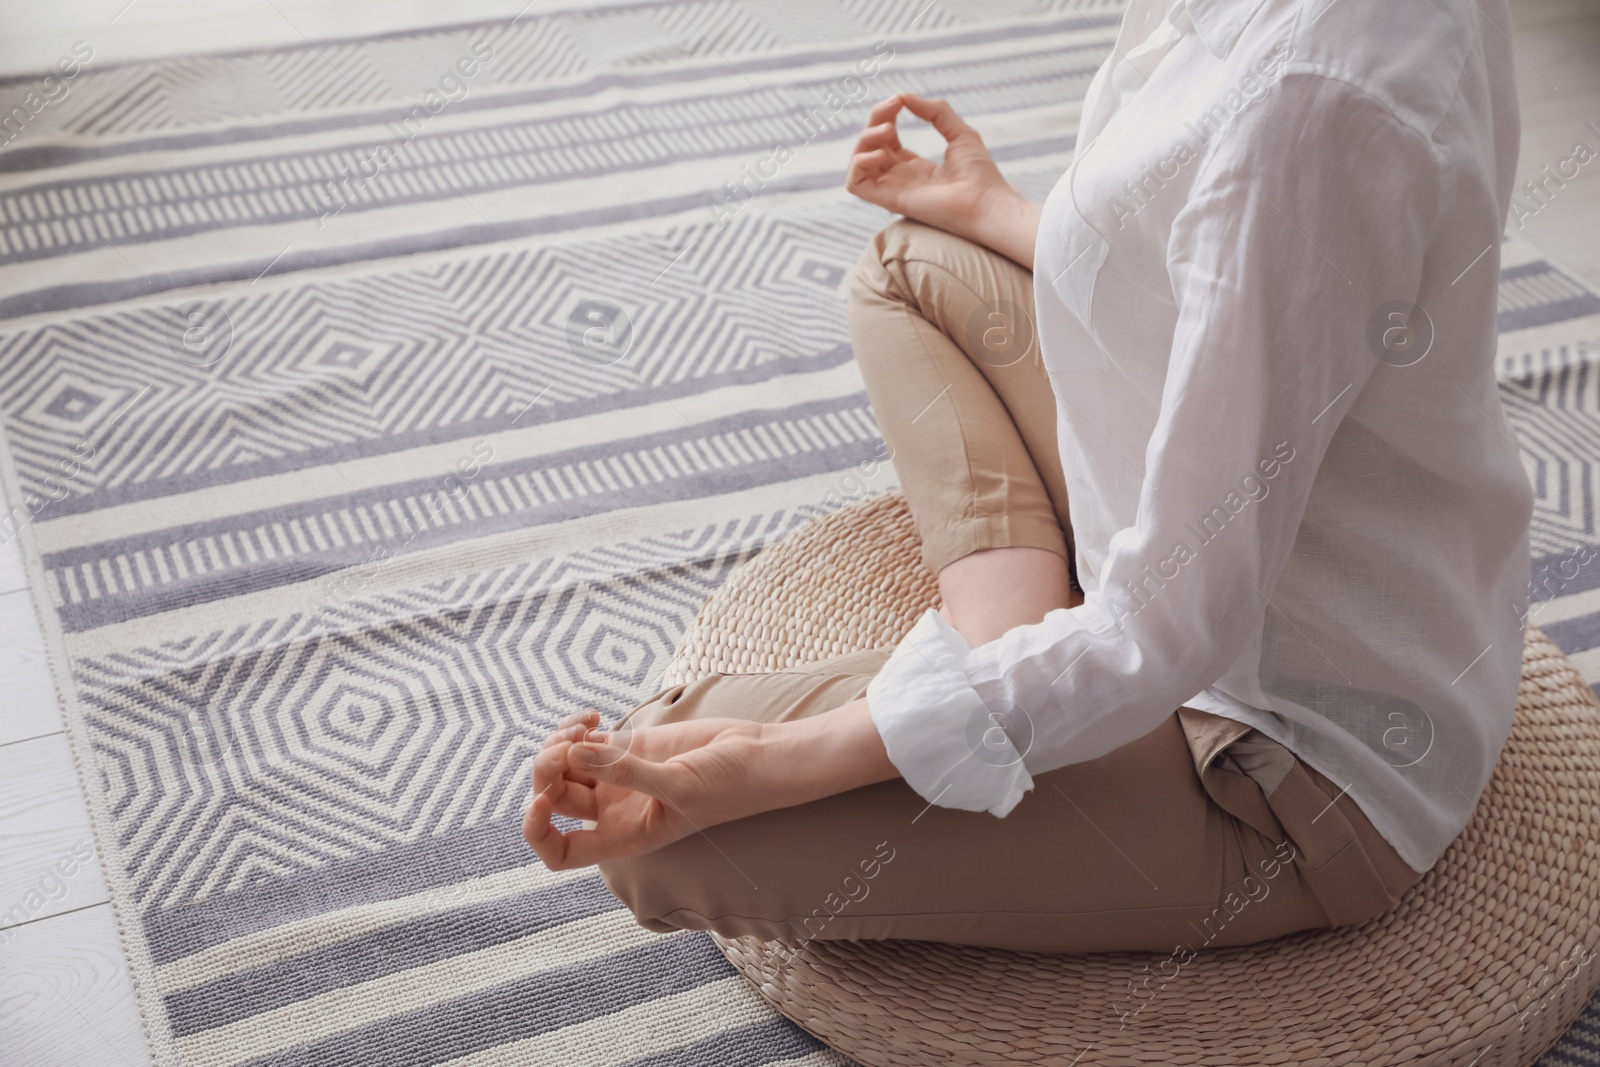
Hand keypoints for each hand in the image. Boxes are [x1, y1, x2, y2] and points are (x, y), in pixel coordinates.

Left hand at [523, 709, 775, 869]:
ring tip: (583, 726)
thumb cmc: (728, 786)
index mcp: (622, 835)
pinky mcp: (630, 744)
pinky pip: (585, 738)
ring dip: (560, 742)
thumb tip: (574, 752)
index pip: (561, 850)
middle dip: (548, 771)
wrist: (758, 756)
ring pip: (565, 763)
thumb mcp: (678, 784)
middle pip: (554, 797)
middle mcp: (614, 809)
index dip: (539, 831)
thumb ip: (627, 772)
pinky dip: (578, 726)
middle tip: (568, 745)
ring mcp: (619, 775)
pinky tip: (593, 716)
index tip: (542, 800)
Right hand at [846, 93, 1039, 267]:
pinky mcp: (888, 200)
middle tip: (895, 105)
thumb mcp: (958, 131)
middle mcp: (898, 178)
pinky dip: (859, 163)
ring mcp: (892, 189)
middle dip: (876, 118)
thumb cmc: (979, 173)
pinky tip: (884, 154)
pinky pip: (854, 183)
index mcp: (914, 166)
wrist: (986, 202)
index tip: (900, 99)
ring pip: (857, 162)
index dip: (887, 114)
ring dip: (865, 139)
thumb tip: (904, 97)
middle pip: (869, 144)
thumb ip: (934, 111)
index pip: (886, 137)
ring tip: (890, 130)